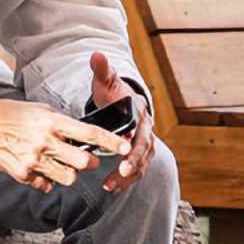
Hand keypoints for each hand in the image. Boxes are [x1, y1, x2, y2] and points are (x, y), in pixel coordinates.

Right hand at [0, 97, 130, 192]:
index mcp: (52, 122)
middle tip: (87, 160)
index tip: (125, 147)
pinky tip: (41, 169)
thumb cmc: (13, 115)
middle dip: (90, 163)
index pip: (89, 133)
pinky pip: (47, 185)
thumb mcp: (41, 111)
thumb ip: (62, 124)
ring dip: (70, 173)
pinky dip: (48, 180)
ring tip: (60, 164)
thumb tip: (83, 135)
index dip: (111, 142)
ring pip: (68, 178)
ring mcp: (34, 160)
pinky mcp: (23, 174)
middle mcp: (45, 141)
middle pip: (83, 162)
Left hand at [89, 52, 155, 192]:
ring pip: (141, 164)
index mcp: (140, 114)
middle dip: (133, 164)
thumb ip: (102, 70)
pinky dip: (127, 180)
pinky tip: (114, 188)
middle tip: (121, 174)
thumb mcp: (106, 82)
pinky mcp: (140, 155)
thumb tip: (96, 55)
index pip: (140, 130)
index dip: (134, 143)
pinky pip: (137, 170)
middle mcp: (147, 130)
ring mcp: (145, 144)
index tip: (124, 152)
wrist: (123, 104)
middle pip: (143, 151)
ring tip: (111, 186)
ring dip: (128, 177)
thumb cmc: (114, 94)